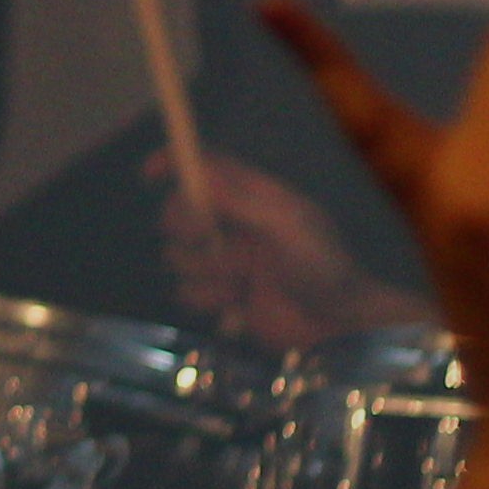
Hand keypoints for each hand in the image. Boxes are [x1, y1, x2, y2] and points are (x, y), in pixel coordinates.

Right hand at [151, 146, 423, 349]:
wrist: (338, 327)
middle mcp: (234, 225)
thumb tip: (199, 173)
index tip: (151, 174)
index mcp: (254, 197)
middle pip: (180, 212)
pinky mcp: (221, 295)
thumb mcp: (287, 226)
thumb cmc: (324, 269)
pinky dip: (208, 299)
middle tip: (209, 241)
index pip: (207, 166)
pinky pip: (186, 291)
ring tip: (242, 283)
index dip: (175, 162)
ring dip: (206, 272)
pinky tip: (238, 305)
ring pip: (178, 256)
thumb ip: (241, 200)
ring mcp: (226, 261)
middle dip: (187, 229)